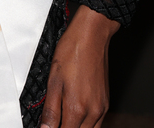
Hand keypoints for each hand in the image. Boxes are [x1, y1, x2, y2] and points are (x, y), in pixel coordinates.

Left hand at [40, 4, 119, 127]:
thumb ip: (50, 110)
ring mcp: (101, 108)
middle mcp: (92, 112)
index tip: (47, 127)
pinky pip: (98, 124)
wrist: (92, 35)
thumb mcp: (53, 80)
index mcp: (76, 108)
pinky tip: (78, 117)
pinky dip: (87, 126)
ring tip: (65, 120)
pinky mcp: (106, 102)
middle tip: (54, 123)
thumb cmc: (73, 51)